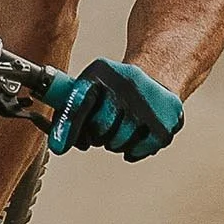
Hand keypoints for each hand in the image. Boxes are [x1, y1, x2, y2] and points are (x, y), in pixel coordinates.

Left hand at [47, 58, 183, 161]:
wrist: (158, 75)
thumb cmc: (114, 88)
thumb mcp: (88, 85)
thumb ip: (68, 111)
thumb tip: (58, 146)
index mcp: (103, 72)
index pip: (81, 103)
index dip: (68, 126)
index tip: (59, 147)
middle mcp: (128, 84)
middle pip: (99, 130)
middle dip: (97, 134)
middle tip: (106, 123)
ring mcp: (149, 104)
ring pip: (117, 144)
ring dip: (115, 141)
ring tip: (124, 124)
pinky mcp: (165, 124)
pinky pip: (136, 151)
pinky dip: (133, 148)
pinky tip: (138, 131)